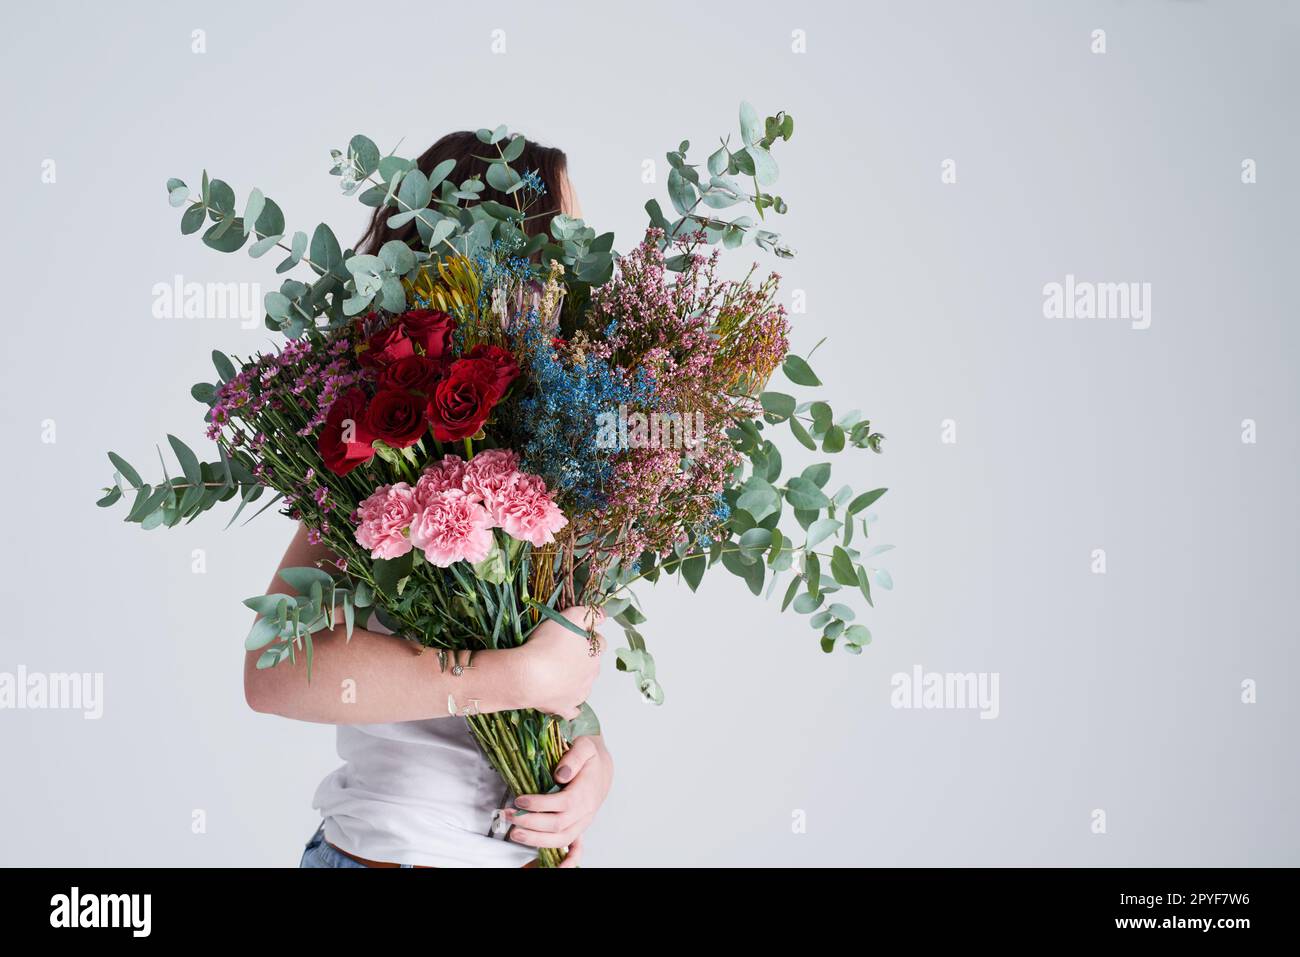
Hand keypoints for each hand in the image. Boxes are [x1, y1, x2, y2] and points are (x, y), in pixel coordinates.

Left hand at [504, 734, 613, 865]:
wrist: (602, 768)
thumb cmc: (590, 757)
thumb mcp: (584, 747)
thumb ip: (574, 758)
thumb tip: (560, 774)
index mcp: (585, 792)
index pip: (562, 804)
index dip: (539, 805)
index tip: (520, 800)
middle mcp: (585, 811)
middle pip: (558, 825)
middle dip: (530, 823)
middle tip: (508, 816)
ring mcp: (581, 822)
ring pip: (561, 839)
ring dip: (536, 840)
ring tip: (515, 833)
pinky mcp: (577, 827)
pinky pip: (575, 849)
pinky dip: (566, 861)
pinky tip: (555, 868)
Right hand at [513, 605, 604, 718]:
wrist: (527, 676)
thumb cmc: (548, 644)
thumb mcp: (571, 616)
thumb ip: (590, 613)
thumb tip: (603, 614)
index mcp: (595, 654)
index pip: (599, 642)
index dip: (587, 636)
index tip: (572, 634)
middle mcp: (592, 675)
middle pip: (592, 664)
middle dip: (582, 658)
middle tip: (560, 651)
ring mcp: (579, 694)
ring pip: (583, 685)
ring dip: (575, 678)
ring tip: (555, 671)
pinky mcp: (565, 708)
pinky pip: (572, 710)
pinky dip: (569, 704)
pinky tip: (561, 697)